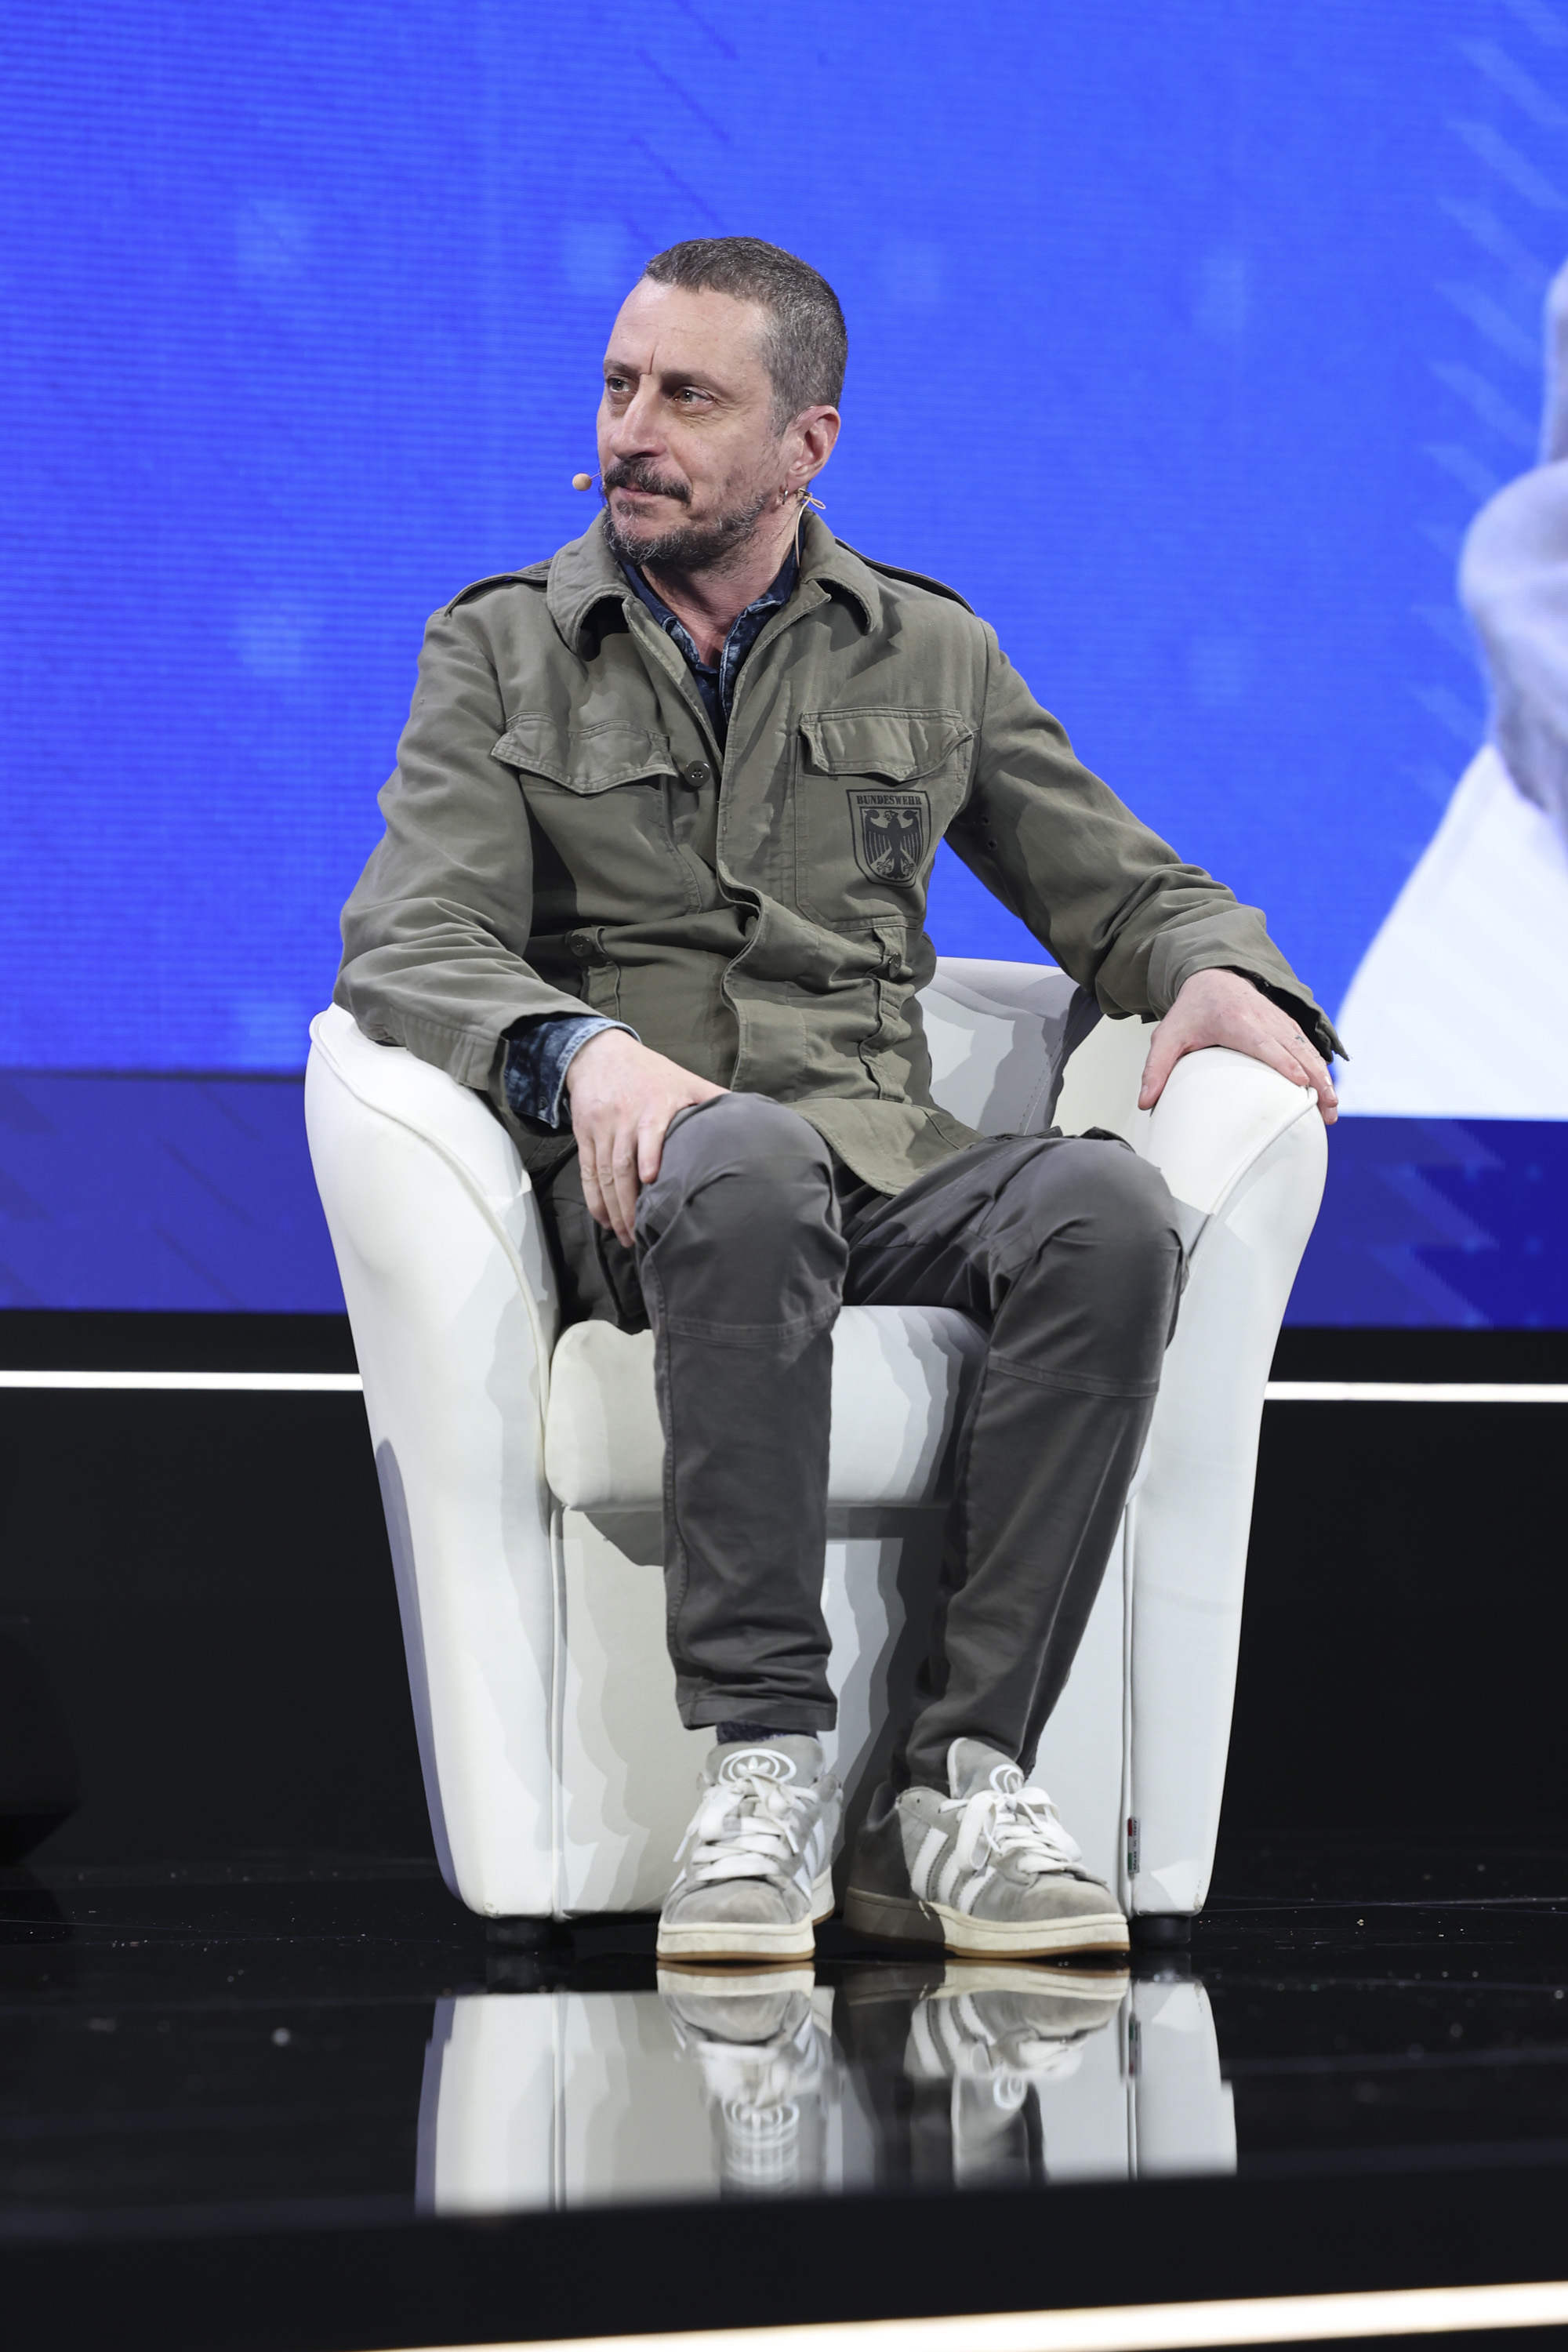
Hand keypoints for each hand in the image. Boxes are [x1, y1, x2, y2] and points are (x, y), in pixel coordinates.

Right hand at [565, 1031, 726, 1243]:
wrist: (601, 1053)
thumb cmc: (650, 1072)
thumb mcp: (685, 1080)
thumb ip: (714, 1099)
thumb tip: (753, 1118)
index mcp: (653, 1104)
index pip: (648, 1130)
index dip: (649, 1153)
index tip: (651, 1178)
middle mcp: (624, 1117)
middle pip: (622, 1164)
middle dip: (629, 1202)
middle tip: (639, 1232)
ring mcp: (602, 1128)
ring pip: (604, 1173)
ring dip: (613, 1207)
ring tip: (625, 1235)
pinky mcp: (584, 1135)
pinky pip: (588, 1171)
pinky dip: (594, 1198)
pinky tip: (604, 1219)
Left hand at [1138, 968, 1337, 1124]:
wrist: (1212, 977)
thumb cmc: (1190, 1011)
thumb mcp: (1167, 1036)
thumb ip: (1155, 1068)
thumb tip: (1145, 1103)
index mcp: (1236, 1021)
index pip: (1264, 1043)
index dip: (1284, 1062)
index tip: (1300, 1083)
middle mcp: (1264, 1019)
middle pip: (1295, 1050)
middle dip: (1315, 1079)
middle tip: (1328, 1108)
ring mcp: (1279, 1021)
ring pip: (1307, 1049)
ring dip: (1323, 1078)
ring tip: (1333, 1107)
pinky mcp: (1287, 1025)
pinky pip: (1308, 1047)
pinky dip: (1320, 1068)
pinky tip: (1328, 1092)